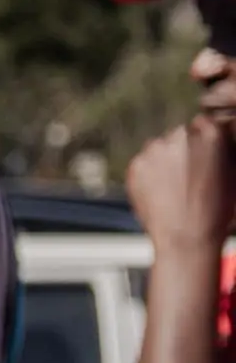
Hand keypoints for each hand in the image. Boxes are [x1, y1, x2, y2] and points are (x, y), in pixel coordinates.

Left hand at [125, 116, 235, 255]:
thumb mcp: (233, 173)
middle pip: (180, 134)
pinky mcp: (136, 165)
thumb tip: (219, 137)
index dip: (203, 142)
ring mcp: (155, 150)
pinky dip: (148, 173)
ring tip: (174, 186)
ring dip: (165, 159)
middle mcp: (181, 135)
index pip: (205, 124)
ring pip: (159, 147)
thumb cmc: (216, 210)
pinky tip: (160, 191)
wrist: (186, 238)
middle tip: (188, 175)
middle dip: (184, 149)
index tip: (202, 156)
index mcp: (211, 132)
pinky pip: (143, 163)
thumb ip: (224, 150)